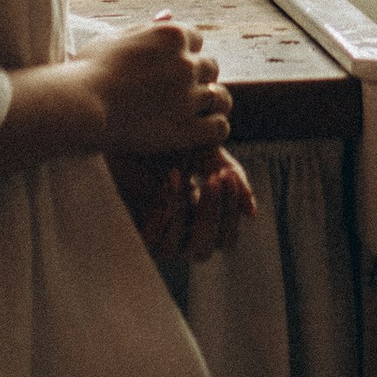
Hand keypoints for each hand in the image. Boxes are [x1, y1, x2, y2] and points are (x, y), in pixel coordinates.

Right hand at [82, 12, 231, 156]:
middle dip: (197, 77)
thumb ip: (146, 28)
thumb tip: (167, 14)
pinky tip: (199, 131)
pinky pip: (219, 127)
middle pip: (210, 66)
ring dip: (208, 103)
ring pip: (219, 97)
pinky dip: (213, 128)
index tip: (169, 67)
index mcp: (171, 35)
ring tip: (193, 112)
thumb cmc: (88, 70)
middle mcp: (186, 63)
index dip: (184, 53)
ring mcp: (189, 97)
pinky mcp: (187, 129)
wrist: (79, 106)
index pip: (196, 39)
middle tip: (178, 92)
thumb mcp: (115, 37)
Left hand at [108, 147, 256, 259]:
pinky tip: (167, 188)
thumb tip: (251, 212)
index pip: (226, 236)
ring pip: (182, 249)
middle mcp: (181, 234)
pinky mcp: (135, 231)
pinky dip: (165, 218)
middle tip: (213, 179)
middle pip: (207, 248)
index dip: (230, 211)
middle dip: (214, 213)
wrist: (125, 127)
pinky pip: (155, 243)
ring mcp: (158, 235)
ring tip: (182, 177)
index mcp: (201, 219)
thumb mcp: (205, 153)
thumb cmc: (167, 141)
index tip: (226, 175)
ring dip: (185, 213)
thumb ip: (230, 178)